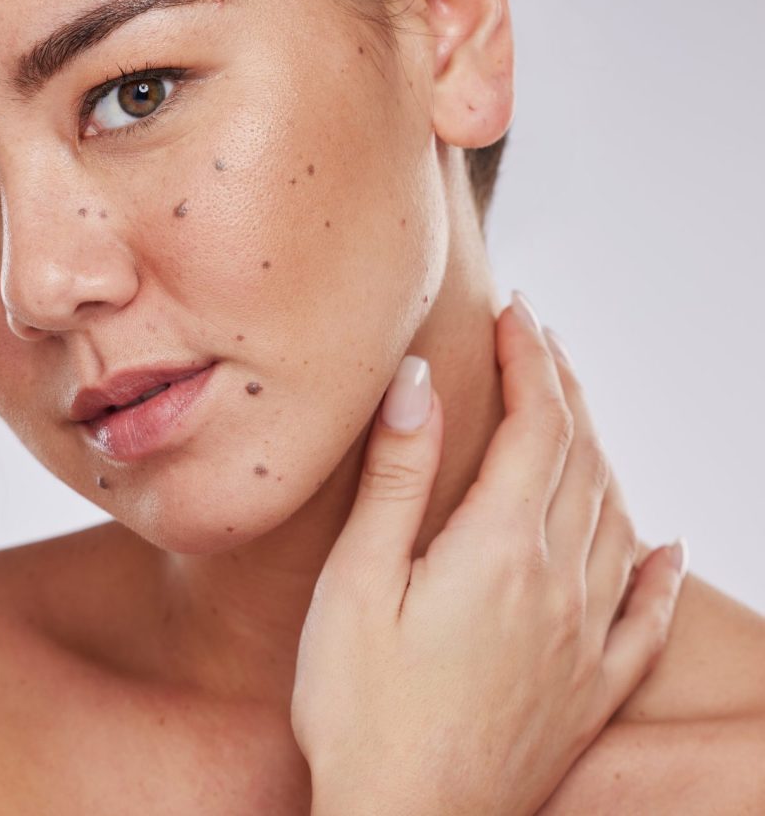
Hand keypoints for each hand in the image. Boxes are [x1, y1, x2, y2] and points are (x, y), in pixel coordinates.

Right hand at [290, 292, 686, 815]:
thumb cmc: (361, 708)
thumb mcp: (357, 581)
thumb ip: (397, 477)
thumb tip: (417, 382)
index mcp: (500, 551)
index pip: (537, 426)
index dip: (530, 361)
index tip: (516, 313)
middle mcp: (559, 586)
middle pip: (581, 460)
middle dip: (564, 389)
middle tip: (541, 340)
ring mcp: (582, 642)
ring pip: (613, 519)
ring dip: (599, 451)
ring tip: (575, 409)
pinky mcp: (587, 691)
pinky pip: (643, 618)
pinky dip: (656, 571)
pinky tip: (665, 546)